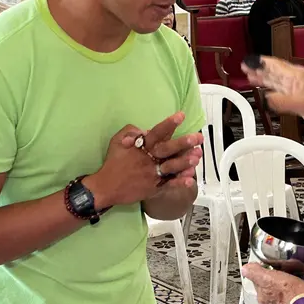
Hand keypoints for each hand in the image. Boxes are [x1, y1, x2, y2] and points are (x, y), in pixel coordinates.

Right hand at [88, 113, 202, 207]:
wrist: (106, 187)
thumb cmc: (113, 162)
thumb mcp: (117, 140)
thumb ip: (131, 131)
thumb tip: (144, 130)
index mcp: (140, 146)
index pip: (157, 132)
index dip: (169, 124)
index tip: (181, 116)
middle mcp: (148, 159)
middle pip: (168, 149)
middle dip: (184, 142)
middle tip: (198, 138)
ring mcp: (151, 174)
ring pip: (171, 166)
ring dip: (185, 161)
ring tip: (197, 157)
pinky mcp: (153, 187)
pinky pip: (169, 184)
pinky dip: (180, 182)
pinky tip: (190, 178)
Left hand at [241, 263, 303, 303]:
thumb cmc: (289, 295)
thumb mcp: (267, 279)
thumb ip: (256, 273)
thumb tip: (245, 268)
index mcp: (267, 296)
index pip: (260, 281)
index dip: (263, 271)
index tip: (267, 262)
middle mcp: (280, 300)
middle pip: (279, 283)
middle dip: (283, 273)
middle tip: (286, 263)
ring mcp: (295, 300)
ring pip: (296, 285)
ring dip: (300, 276)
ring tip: (303, 267)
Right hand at [242, 56, 303, 134]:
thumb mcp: (302, 104)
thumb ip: (283, 101)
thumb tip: (267, 99)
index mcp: (296, 76)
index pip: (274, 65)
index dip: (260, 63)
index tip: (248, 61)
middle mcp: (296, 81)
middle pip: (273, 72)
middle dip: (259, 69)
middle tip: (245, 67)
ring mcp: (297, 90)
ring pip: (276, 81)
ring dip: (264, 79)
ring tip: (251, 77)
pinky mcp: (298, 101)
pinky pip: (280, 93)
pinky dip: (271, 91)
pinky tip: (267, 94)